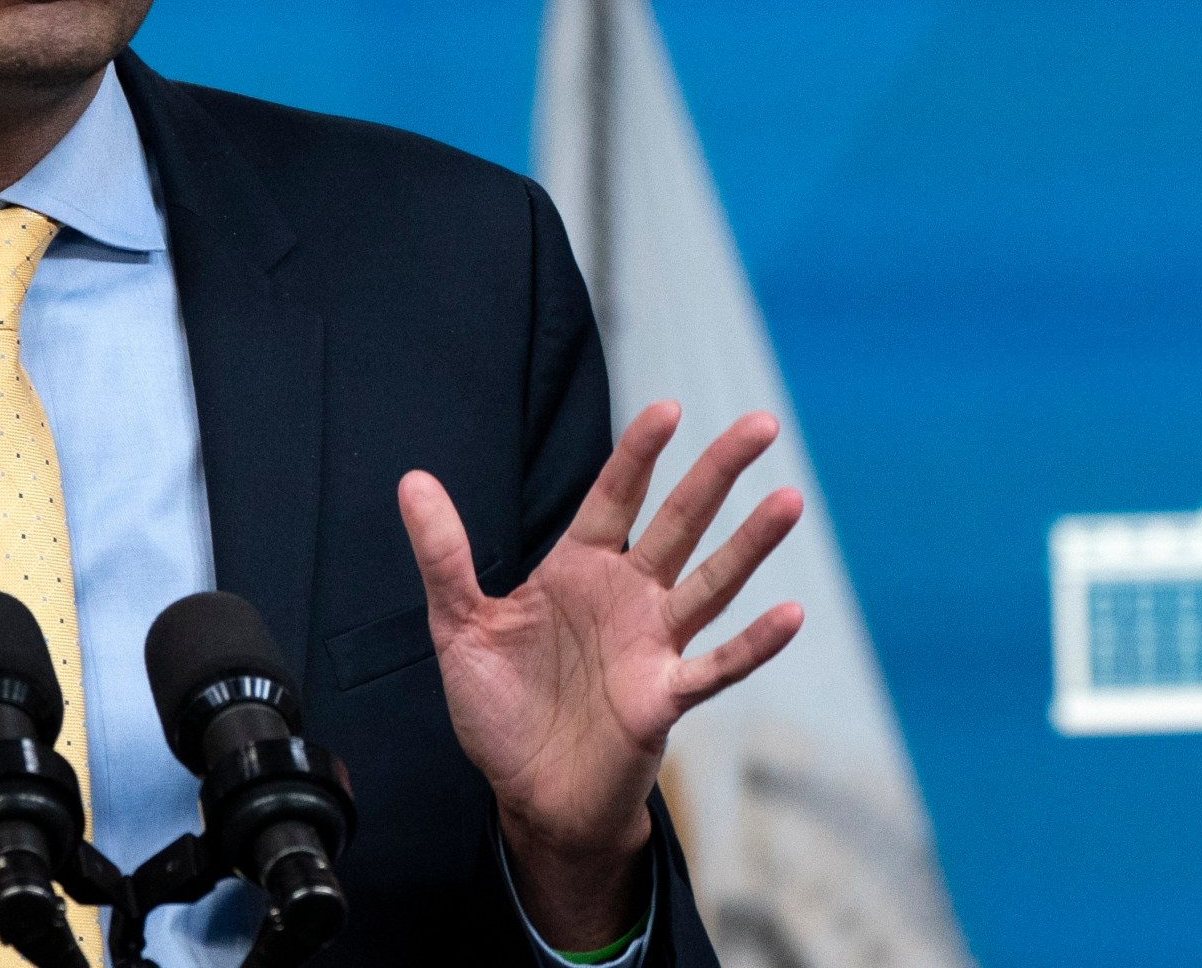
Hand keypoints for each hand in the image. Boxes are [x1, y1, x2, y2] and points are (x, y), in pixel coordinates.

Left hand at [397, 404, 802, 950]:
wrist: (527, 794)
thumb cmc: (502, 709)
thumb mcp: (459, 625)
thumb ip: (443, 555)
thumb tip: (411, 480)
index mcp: (577, 570)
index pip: (614, 496)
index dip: (639, 452)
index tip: (668, 408)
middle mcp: (625, 598)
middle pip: (678, 523)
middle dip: (717, 473)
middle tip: (760, 423)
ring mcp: (653, 645)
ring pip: (710, 584)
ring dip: (749, 545)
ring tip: (789, 500)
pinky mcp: (664, 698)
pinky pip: (717, 666)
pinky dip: (754, 644)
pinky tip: (790, 614)